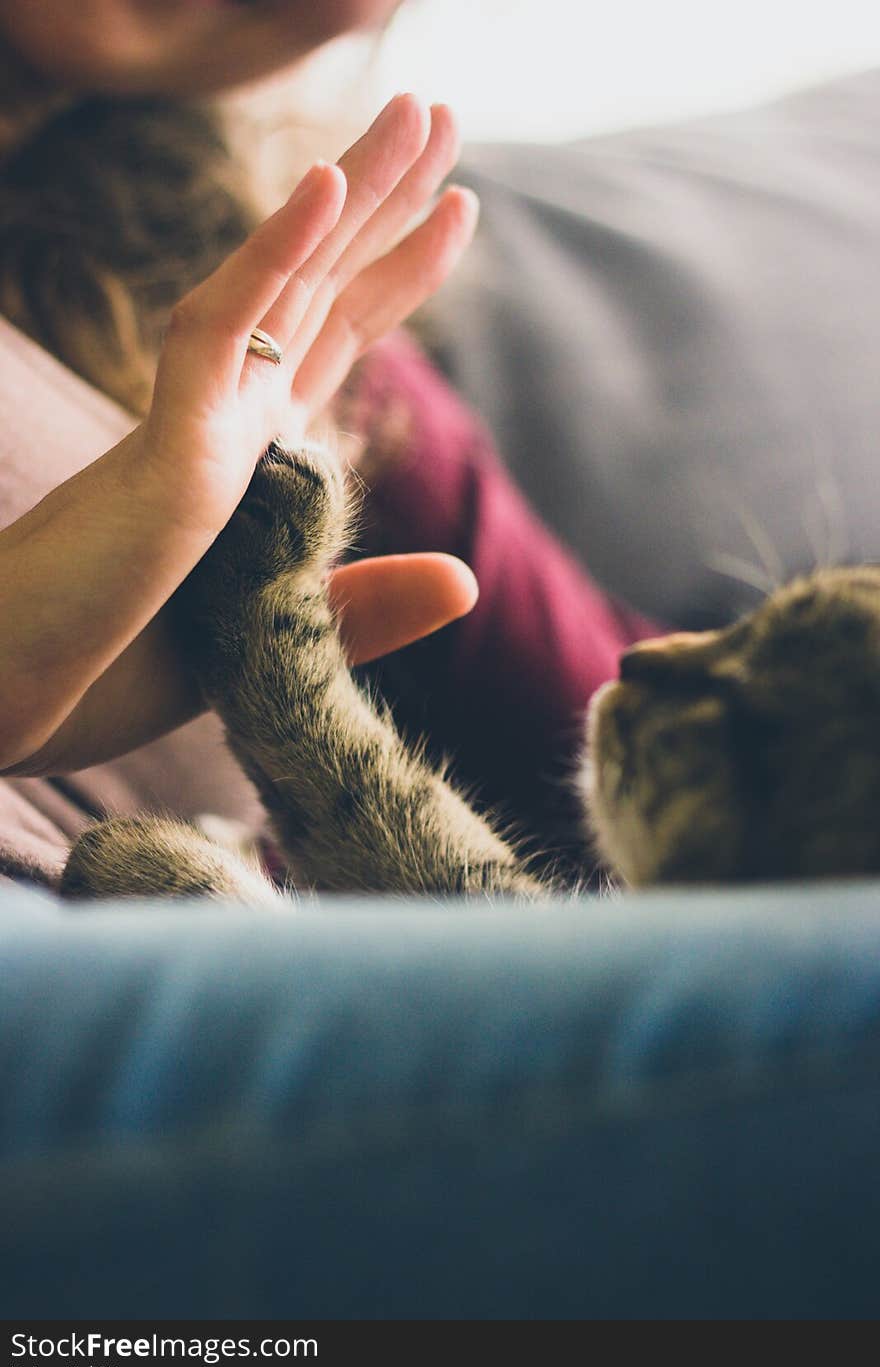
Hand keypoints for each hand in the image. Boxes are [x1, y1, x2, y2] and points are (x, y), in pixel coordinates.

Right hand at [0, 96, 478, 772]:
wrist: (12, 702)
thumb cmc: (116, 671)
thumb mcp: (277, 642)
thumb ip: (366, 606)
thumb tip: (468, 579)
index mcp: (250, 460)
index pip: (333, 339)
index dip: (393, 269)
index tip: (455, 209)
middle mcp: (227, 423)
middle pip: (320, 288)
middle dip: (384, 200)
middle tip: (441, 113)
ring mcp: (196, 426)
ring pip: (284, 284)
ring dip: (352, 193)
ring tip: (422, 111)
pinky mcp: (165, 450)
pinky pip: (219, 334)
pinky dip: (271, 257)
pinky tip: (327, 185)